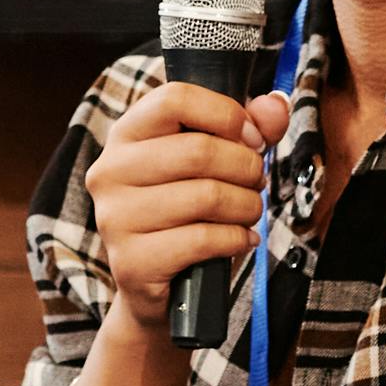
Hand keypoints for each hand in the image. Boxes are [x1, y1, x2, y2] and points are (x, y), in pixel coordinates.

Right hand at [79, 82, 291, 352]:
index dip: (226, 114)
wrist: (155, 287)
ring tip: (249, 212)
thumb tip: (276, 106)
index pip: (175, 99)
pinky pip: (204, 239)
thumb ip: (247, 128)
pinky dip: (236, 239)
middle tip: (256, 182)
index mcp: (125, 135)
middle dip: (246, 167)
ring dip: (247, 206)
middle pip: (199, 150)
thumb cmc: (186, 214)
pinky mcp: (133, 260)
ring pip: (207, 196)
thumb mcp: (213, 163)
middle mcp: (110, 171)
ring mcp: (116, 217)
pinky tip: (241, 241)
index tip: (251, 138)